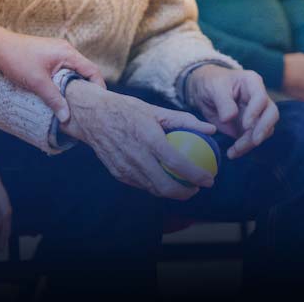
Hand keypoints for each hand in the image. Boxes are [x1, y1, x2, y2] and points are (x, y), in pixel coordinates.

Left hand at [0, 33, 104, 121]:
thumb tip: (66, 117)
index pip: (92, 70)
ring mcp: (57, 52)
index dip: (98, 87)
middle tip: (88, 107)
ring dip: (75, 86)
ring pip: (74, 71)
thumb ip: (54, 99)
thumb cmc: (17, 59)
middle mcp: (65, 50)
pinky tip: (60, 94)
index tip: (99, 103)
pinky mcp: (49, 56)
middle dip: (87, 89)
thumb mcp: (37, 82)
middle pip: (85, 71)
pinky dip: (65, 82)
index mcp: (68, 53)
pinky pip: (64, 70)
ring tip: (75, 103)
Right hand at [60, 81, 216, 199]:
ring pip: (154, 189)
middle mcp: (136, 156)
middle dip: (186, 193)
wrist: (91, 116)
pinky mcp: (118, 173)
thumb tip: (211, 129)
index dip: (196, 175)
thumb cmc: (126, 110)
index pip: (177, 163)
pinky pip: (141, 184)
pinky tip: (164, 179)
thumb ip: (184, 120)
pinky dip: (155, 185)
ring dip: (172, 192)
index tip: (209, 179)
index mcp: (148, 137)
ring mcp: (125, 167)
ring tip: (184, 186)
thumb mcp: (155, 110)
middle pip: (165, 186)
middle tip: (197, 188)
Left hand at [187, 65, 278, 158]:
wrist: (204, 91)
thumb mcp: (214, 88)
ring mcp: (257, 113)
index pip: (261, 98)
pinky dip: (244, 148)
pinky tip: (233, 153)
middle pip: (271, 114)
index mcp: (252, 83)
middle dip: (263, 129)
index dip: (255, 112)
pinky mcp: (250, 127)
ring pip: (264, 130)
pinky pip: (252, 139)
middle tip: (254, 142)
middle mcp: (259, 98)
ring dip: (251, 142)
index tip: (246, 124)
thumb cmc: (211, 83)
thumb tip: (229, 118)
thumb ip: (223, 102)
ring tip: (234, 151)